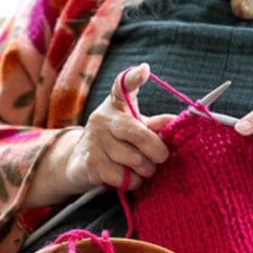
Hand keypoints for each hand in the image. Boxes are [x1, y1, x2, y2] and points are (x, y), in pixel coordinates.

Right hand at [63, 63, 173, 191]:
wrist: (79, 164)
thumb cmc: (114, 142)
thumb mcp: (133, 128)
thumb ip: (153, 125)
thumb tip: (173, 121)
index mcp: (116, 104)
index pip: (122, 86)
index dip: (133, 78)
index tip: (144, 70)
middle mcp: (102, 118)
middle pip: (139, 134)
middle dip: (157, 151)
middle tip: (161, 157)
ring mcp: (94, 140)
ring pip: (134, 160)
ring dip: (146, 170)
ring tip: (143, 169)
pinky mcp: (91, 163)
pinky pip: (124, 176)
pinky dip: (133, 181)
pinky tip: (129, 177)